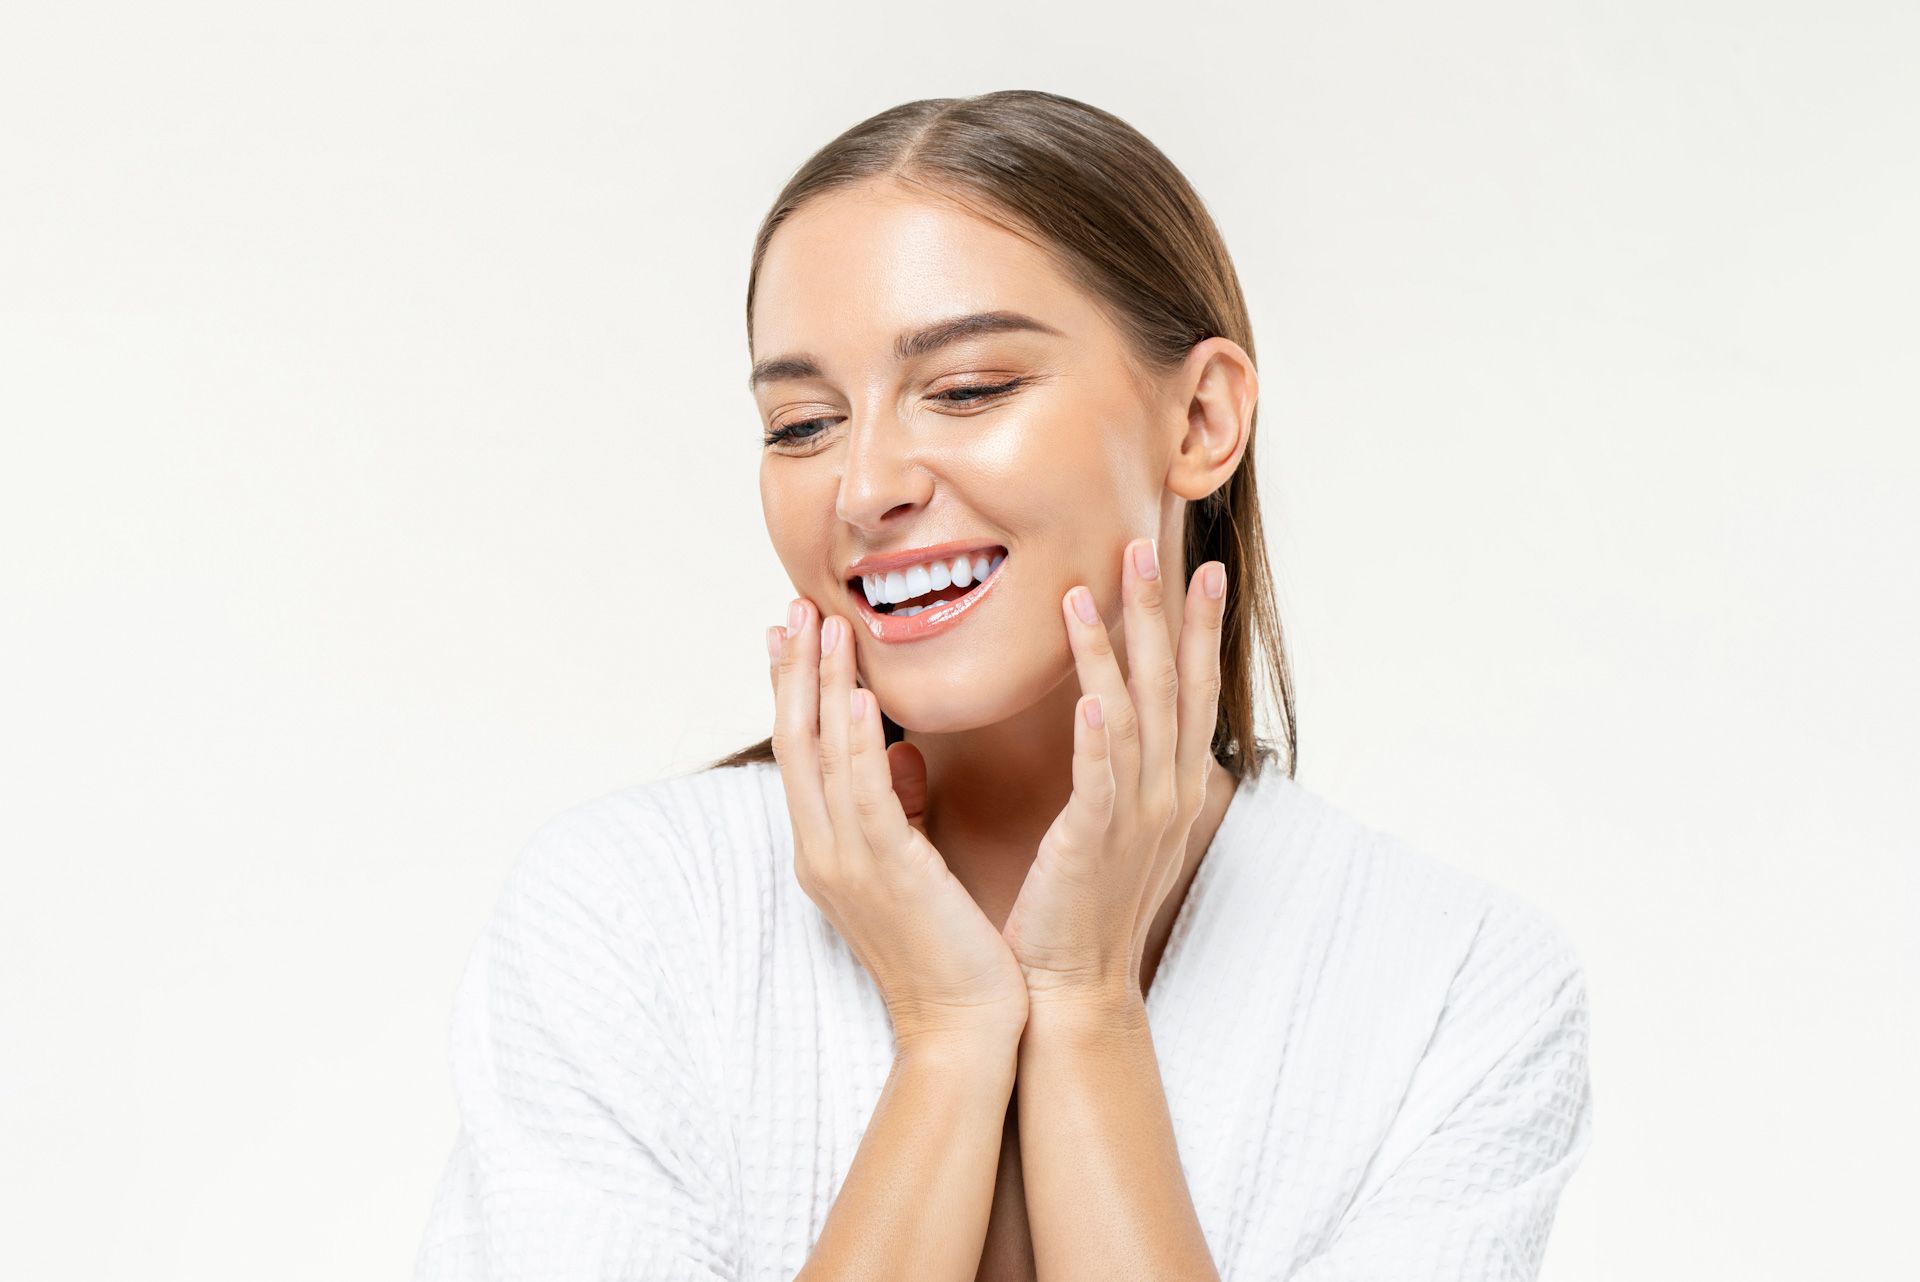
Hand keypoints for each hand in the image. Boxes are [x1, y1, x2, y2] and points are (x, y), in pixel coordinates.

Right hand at [768, 597, 1029, 1051]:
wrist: (964, 1025)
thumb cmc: (949, 947)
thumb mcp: (913, 866)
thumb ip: (899, 808)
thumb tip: (899, 753)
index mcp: (828, 849)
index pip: (801, 752)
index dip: (794, 688)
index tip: (792, 630)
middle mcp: (823, 852)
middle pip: (795, 743)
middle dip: (794, 672)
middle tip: (792, 606)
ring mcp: (847, 865)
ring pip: (821, 759)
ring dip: (822, 688)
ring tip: (825, 626)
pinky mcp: (886, 875)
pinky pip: (864, 799)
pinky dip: (856, 746)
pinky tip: (858, 700)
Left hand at [999, 538, 1227, 1009]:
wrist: (1074, 986)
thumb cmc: (1085, 905)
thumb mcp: (1117, 827)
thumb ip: (1125, 770)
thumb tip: (1118, 716)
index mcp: (1172, 787)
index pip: (1192, 691)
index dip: (1197, 628)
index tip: (1201, 568)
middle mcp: (1166, 794)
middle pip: (1173, 687)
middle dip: (1163, 614)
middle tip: (1149, 546)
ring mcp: (1135, 818)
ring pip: (1133, 715)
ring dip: (1115, 649)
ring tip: (1091, 589)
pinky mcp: (1093, 842)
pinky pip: (1100, 777)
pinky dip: (1098, 733)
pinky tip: (1090, 692)